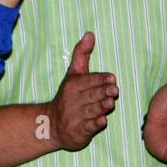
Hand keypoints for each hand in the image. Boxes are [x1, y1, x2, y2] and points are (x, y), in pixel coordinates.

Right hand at [47, 31, 117, 151]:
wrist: (51, 125)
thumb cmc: (67, 97)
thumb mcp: (73, 75)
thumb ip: (81, 54)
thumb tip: (90, 34)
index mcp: (73, 85)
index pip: (89, 80)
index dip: (100, 79)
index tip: (111, 78)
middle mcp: (73, 101)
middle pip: (91, 95)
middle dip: (103, 92)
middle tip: (114, 90)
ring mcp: (75, 117)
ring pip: (91, 110)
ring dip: (101, 107)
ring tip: (110, 103)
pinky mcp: (78, 132)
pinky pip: (88, 127)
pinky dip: (95, 124)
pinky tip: (102, 121)